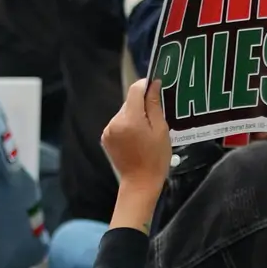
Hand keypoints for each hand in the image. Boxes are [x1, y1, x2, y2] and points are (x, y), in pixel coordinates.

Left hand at [102, 77, 172, 226]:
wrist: (140, 182)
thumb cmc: (156, 158)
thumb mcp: (161, 130)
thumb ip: (154, 106)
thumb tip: (153, 85)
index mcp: (129, 119)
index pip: (134, 90)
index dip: (145, 85)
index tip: (156, 86)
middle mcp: (114, 121)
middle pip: (129, 103)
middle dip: (142, 105)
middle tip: (157, 116)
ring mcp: (108, 130)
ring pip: (124, 113)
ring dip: (135, 116)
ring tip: (148, 131)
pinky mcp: (105, 137)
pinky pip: (118, 123)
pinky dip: (127, 125)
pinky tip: (137, 137)